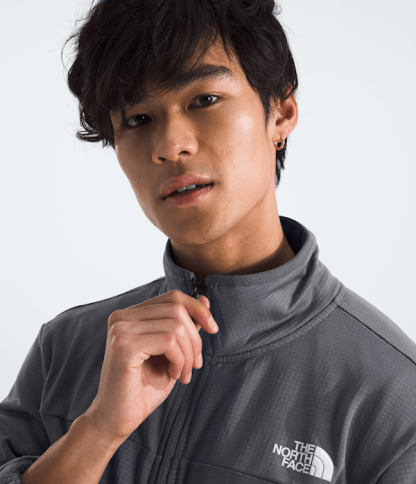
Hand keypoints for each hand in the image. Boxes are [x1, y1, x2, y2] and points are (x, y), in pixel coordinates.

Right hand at [83, 290, 217, 447]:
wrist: (115, 420)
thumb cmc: (144, 388)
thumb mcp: (172, 352)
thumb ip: (185, 326)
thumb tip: (205, 300)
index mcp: (131, 315)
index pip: (172, 297)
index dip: (197, 309)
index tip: (213, 329)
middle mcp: (122, 317)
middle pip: (177, 309)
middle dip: (195, 338)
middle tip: (194, 364)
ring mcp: (121, 330)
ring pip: (176, 326)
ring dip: (189, 354)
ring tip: (183, 374)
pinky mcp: (124, 346)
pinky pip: (169, 341)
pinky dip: (180, 360)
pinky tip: (174, 375)